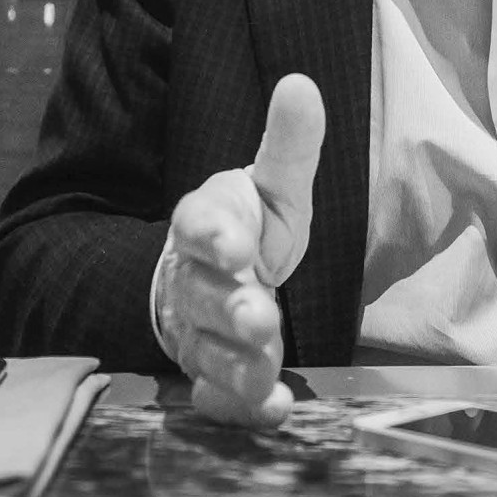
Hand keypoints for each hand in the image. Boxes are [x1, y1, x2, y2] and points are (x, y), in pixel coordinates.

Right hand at [156, 73, 324, 426]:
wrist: (216, 277)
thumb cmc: (250, 224)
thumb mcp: (274, 182)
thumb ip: (288, 144)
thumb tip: (301, 85)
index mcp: (205, 223)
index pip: (198, 224)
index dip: (214, 235)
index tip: (236, 244)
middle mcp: (195, 280)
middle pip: (205, 295)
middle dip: (231, 309)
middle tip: (258, 317)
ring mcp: (199, 331)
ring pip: (209, 350)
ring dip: (238, 363)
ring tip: (266, 368)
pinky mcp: (212, 373)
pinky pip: (219, 395)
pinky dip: (243, 408)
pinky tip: (275, 411)